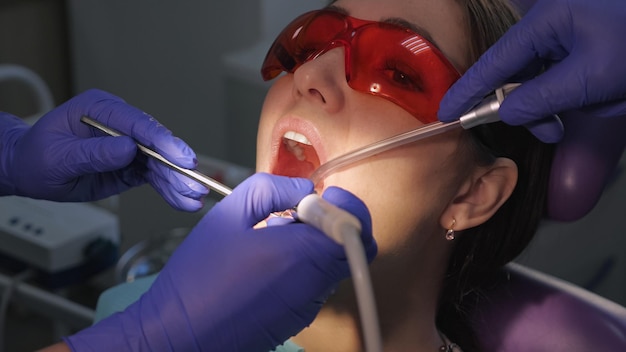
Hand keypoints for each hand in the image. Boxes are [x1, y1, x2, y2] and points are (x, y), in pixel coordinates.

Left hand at [0, 89, 206, 210]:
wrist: (28, 170)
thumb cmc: (35, 157)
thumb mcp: (58, 157)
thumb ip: (94, 153)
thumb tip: (128, 148)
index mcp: (100, 110)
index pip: (137, 124)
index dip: (162, 141)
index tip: (181, 157)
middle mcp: (119, 125)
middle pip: (156, 144)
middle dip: (177, 166)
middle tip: (195, 184)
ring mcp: (128, 144)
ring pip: (159, 163)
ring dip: (177, 181)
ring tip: (193, 198)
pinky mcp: (131, 164)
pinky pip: (153, 176)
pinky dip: (168, 189)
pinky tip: (182, 200)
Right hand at [64, 173, 376, 351]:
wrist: (177, 333)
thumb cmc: (198, 277)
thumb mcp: (229, 214)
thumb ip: (272, 189)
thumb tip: (304, 188)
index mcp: (301, 256)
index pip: (357, 228)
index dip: (344, 206)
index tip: (318, 199)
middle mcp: (313, 285)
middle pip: (352, 247)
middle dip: (332, 223)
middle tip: (297, 214)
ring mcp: (307, 306)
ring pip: (334, 265)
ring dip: (316, 244)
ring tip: (274, 237)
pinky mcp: (297, 319)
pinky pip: (316, 284)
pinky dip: (304, 266)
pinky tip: (267, 262)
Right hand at [438, 0, 625, 142]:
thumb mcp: (589, 78)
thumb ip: (540, 98)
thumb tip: (504, 113)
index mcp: (546, 24)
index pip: (494, 62)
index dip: (468, 89)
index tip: (447, 112)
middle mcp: (551, 29)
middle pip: (514, 74)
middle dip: (521, 106)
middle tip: (544, 131)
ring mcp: (567, 40)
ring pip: (536, 82)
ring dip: (545, 108)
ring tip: (564, 123)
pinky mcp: (582, 51)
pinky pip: (556, 80)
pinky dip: (562, 100)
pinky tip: (580, 108)